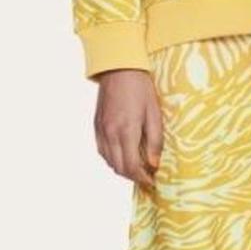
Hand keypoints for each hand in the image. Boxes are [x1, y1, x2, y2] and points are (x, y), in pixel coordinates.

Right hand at [93, 69, 163, 188]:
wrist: (119, 68)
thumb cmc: (140, 87)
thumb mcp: (154, 112)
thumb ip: (154, 140)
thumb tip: (154, 163)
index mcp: (126, 130)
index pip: (131, 166)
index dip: (142, 178)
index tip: (152, 181)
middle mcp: (110, 133)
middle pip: (119, 168)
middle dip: (133, 177)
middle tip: (147, 176)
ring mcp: (101, 130)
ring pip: (108, 161)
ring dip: (122, 168)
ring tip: (137, 166)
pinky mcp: (96, 125)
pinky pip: (102, 150)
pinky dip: (112, 158)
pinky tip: (123, 154)